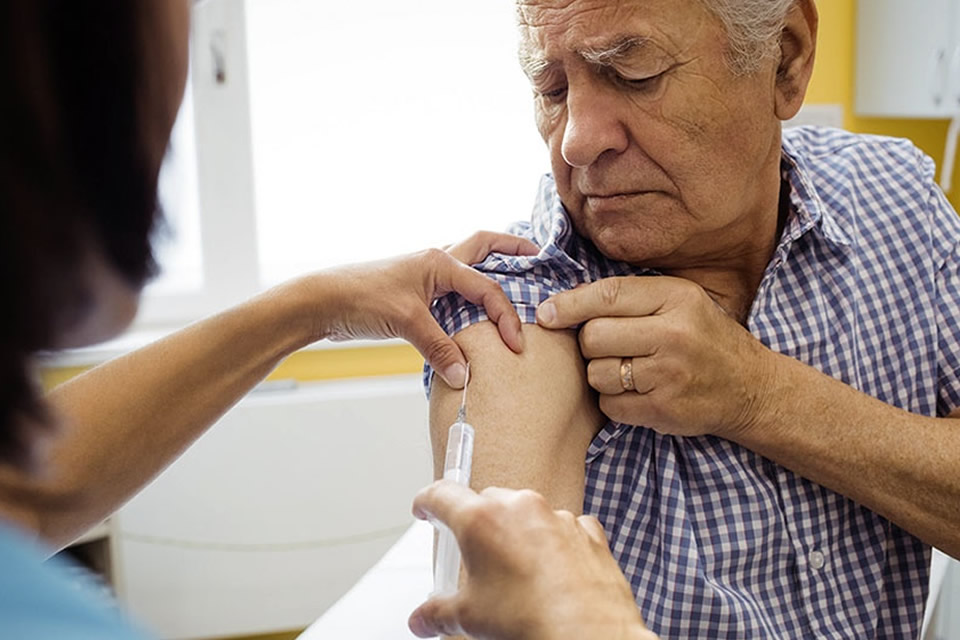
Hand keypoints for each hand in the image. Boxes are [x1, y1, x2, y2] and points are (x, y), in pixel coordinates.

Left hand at [310, 232, 537, 387]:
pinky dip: (469, 295)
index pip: (487, 288)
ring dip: (491, 267)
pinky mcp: (414, 293)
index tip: (516, 345)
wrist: (323, 302)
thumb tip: (465, 377)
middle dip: (512, 248)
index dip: (506, 317)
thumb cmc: (360, 299)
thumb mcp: (407, 323)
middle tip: (537, 254)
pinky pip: (451, 289)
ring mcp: (424, 276)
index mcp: (440, 262)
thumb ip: (440, 349)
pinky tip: (475, 310)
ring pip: (467, 264)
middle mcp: (436, 262)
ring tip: (515, 275)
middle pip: (483, 246)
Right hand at [408, 481, 652, 639]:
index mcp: (481, 519)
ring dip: (518, 533)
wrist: (588, 634)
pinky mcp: (586, 531)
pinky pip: (563, 526)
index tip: (425, 508)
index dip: (427, 502)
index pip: (442, 495)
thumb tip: (424, 620)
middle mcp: (519, 507)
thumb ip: (439, 613)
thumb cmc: (530, 620)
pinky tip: (552, 572)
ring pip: (527, 512)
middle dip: (477, 524)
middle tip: (474, 555)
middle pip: (486, 501)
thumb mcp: (470, 618)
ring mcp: (556, 515)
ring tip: (516, 572)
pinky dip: (555, 542)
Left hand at [535, 276, 774, 437]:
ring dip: (602, 374)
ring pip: (597, 373)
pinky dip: (614, 402)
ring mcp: (668, 375)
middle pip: (593, 336)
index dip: (569, 304)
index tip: (546, 313)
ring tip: (628, 371)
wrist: (751, 388)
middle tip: (611, 347)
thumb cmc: (704, 339)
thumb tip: (564, 301)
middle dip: (591, 343)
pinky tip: (637, 393)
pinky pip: (609, 405)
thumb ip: (631, 298)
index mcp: (677, 298)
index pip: (608, 295)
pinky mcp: (663, 410)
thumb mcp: (679, 302)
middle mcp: (673, 334)